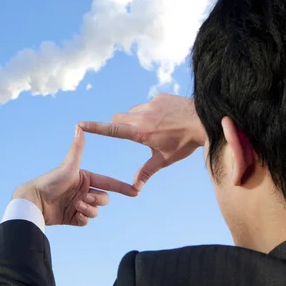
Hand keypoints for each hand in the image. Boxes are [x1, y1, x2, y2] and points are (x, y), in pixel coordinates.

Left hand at [13, 126, 137, 226]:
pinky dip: (83, 217)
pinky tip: (74, 214)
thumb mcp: (68, 165)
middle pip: (104, 199)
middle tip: (84, 198)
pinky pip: (86, 220)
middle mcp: (82, 191)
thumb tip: (79, 126)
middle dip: (97, 199)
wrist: (35, 202)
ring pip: (96, 211)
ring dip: (89, 209)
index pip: (108, 182)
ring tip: (77, 205)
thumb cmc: (50, 181)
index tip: (135, 191)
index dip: (122, 187)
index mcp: (84, 178)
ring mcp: (78, 205)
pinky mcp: (72, 218)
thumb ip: (77, 148)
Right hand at [79, 93, 206, 190]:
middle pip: (118, 118)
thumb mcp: (165, 159)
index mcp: (140, 133)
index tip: (80, 124)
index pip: (112, 129)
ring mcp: (151, 104)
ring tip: (157, 127)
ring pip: (133, 110)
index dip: (95, 127)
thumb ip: (147, 172)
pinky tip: (167, 117)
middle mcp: (142, 116)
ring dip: (137, 118)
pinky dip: (151, 111)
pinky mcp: (159, 97)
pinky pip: (148, 103)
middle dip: (120, 125)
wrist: (205, 121)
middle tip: (135, 134)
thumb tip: (134, 189)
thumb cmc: (185, 143)